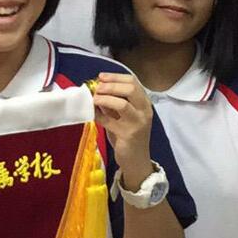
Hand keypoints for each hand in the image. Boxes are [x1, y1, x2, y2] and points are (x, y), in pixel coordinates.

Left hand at [92, 72, 153, 187]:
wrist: (136, 160)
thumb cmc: (128, 134)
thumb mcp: (123, 115)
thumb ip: (114, 102)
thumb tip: (97, 88)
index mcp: (144, 103)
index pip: (133, 82)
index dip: (115, 77)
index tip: (101, 77)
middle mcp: (144, 111)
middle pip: (130, 89)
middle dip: (110, 85)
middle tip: (96, 88)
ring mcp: (138, 123)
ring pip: (122, 103)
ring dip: (104, 98)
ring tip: (94, 99)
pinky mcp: (128, 135)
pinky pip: (109, 121)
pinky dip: (98, 115)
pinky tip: (92, 114)